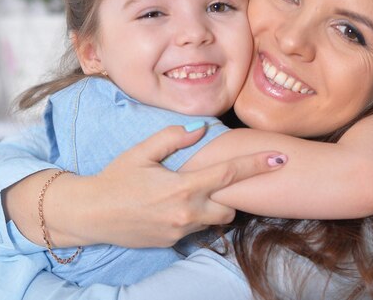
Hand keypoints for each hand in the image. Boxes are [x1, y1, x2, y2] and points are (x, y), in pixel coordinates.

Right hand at [75, 125, 284, 247]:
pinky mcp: (172, 243)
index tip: (280, 158)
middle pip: (231, 208)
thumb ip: (173, 138)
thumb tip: (201, 128)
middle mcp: (187, 213)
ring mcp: (180, 232)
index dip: (258, 165)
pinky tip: (172, 208)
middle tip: (216, 182)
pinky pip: (195, 230)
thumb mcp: (141, 152)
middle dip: (231, 196)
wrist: (91, 215)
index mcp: (183, 187)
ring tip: (190, 194)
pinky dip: (193, 218)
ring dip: (212, 207)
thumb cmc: (115, 179)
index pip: (230, 174)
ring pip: (214, 221)